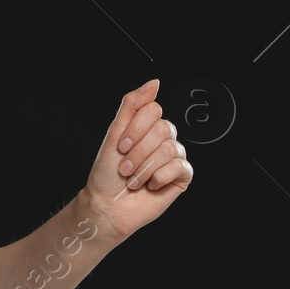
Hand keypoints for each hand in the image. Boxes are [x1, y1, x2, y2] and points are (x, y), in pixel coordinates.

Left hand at [82, 79, 192, 243]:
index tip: (121, 146)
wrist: (108, 205)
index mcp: (147, 125)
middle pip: (163, 128)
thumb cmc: (107, 173)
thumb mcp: (114, 134)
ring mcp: (173, 156)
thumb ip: (132, 104)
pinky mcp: (181, 176)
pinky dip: (159, 177)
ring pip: (170, 148)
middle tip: (125, 168)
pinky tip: (150, 185)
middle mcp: (163, 138)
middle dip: (139, 151)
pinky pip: (180, 166)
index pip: (153, 109)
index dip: (136, 129)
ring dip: (145, 167)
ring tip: (134, 180)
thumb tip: (154, 83)